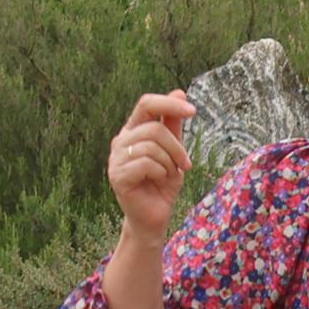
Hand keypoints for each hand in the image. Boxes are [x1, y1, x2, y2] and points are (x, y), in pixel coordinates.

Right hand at [106, 93, 194, 236]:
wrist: (154, 216)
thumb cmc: (163, 183)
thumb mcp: (174, 151)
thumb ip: (174, 124)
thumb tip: (179, 92)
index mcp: (133, 130)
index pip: (146, 104)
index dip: (169, 103)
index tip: (192, 110)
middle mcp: (121, 141)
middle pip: (154, 128)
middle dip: (177, 147)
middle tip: (185, 165)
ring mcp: (116, 158)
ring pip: (151, 146)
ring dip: (169, 163)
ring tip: (169, 175)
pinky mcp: (117, 175)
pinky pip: (146, 163)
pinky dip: (161, 172)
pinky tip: (158, 181)